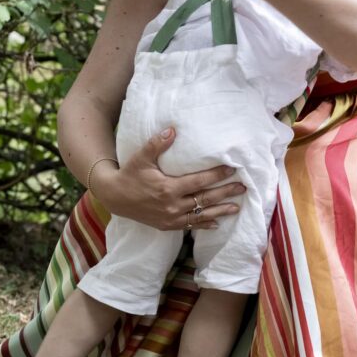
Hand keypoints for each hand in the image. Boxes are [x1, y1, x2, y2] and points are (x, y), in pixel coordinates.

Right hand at [89, 128, 245, 230]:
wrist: (115, 197)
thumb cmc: (130, 174)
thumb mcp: (141, 158)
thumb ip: (157, 144)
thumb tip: (172, 130)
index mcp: (168, 188)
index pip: (199, 182)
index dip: (216, 175)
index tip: (232, 169)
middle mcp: (172, 205)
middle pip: (205, 199)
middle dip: (225, 193)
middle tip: (242, 188)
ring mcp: (170, 218)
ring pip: (200, 215)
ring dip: (220, 211)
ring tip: (236, 207)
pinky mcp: (167, 225)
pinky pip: (189, 225)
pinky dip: (204, 224)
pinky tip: (216, 223)